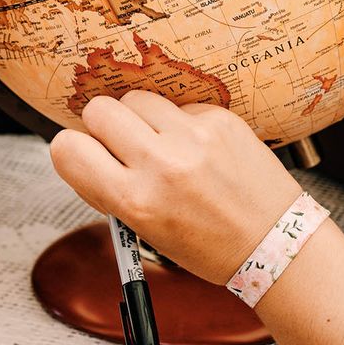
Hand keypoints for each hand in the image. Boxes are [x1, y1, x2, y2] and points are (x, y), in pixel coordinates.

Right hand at [50, 91, 302, 284]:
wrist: (276, 243)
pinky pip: (177, 104)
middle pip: (98, 110)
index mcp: (135, 201)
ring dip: (140, 118)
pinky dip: (180, 122)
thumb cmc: (209, 245)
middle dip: (103, 126)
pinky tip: (196, 148)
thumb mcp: (145, 231)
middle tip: (123, 146)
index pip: (67, 149)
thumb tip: (84, 151)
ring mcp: (193, 137)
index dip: (71, 150)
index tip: (85, 156)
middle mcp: (162, 165)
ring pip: (135, 98)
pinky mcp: (219, 119)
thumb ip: (109, 190)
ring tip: (162, 145)